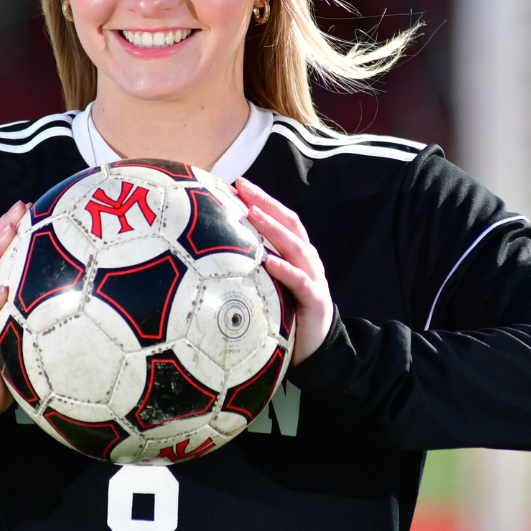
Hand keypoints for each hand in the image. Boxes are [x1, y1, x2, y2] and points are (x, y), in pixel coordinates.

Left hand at [234, 177, 332, 364]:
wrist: (316, 347)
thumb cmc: (286, 312)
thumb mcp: (268, 285)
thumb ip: (252, 266)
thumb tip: (214, 252)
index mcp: (295, 252)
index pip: (279, 217)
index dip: (261, 198)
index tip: (236, 183)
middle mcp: (306, 259)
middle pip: (288, 223)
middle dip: (266, 202)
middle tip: (242, 187)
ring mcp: (313, 277)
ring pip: (295, 246)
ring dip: (273, 229)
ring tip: (253, 214)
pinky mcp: (315, 299)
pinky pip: (300, 281)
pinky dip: (285, 270)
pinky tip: (268, 262)